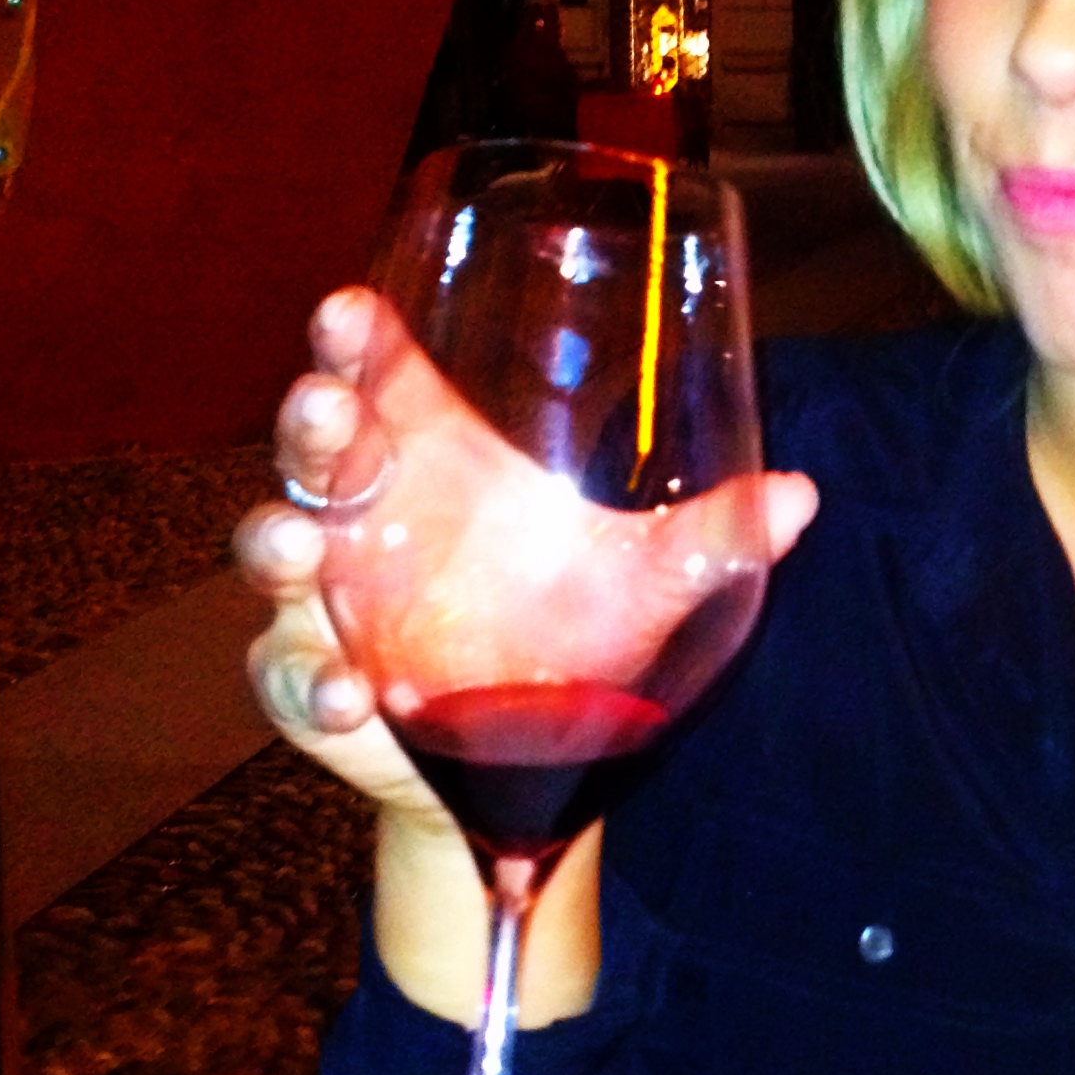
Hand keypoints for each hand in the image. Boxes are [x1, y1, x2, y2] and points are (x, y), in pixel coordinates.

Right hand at [238, 286, 819, 816]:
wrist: (534, 764)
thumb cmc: (571, 634)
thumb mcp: (645, 582)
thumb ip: (710, 538)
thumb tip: (800, 495)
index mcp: (434, 458)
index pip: (378, 376)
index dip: (351, 339)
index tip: (349, 310)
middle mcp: (368, 513)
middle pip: (315, 442)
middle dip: (313, 416)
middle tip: (333, 408)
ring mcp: (329, 596)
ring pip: (274, 545)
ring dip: (276, 536)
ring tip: (300, 541)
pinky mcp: (313, 678)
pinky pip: (290, 672)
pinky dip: (313, 681)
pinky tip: (350, 691)